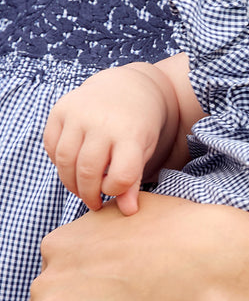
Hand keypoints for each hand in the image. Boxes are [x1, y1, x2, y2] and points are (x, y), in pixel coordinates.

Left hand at [0, 196, 222, 300]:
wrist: (205, 267)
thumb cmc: (187, 237)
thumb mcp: (137, 208)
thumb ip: (113, 223)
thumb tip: (120, 223)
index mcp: (65, 241)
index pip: (57, 268)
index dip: (80, 284)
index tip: (109, 294)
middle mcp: (50, 272)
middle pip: (46, 300)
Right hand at [43, 63, 177, 215]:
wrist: (128, 88)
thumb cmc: (138, 127)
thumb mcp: (144, 151)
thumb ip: (133, 181)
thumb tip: (127, 212)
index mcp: (131, 134)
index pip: (120, 177)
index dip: (115, 191)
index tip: (115, 191)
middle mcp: (102, 122)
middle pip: (88, 172)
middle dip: (89, 194)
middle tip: (93, 202)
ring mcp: (79, 113)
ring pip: (65, 161)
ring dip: (70, 183)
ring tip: (81, 189)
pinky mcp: (60, 109)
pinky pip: (51, 146)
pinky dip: (58, 162)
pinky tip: (72, 167)